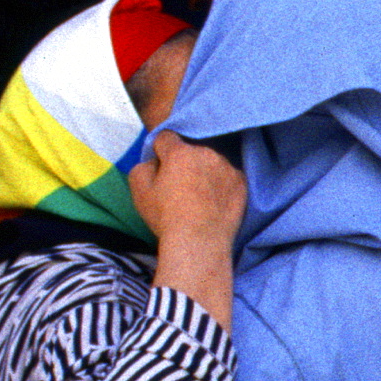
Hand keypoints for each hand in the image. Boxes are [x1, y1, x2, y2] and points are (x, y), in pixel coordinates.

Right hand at [130, 130, 246, 251]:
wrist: (199, 243)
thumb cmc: (166, 218)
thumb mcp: (139, 191)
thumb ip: (143, 165)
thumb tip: (154, 159)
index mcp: (179, 152)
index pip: (166, 137)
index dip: (160, 153)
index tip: (162, 171)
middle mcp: (206, 153)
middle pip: (191, 150)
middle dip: (185, 162)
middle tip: (181, 189)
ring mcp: (227, 167)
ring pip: (211, 162)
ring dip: (205, 172)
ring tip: (200, 199)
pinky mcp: (241, 183)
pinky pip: (228, 177)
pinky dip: (222, 186)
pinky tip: (215, 204)